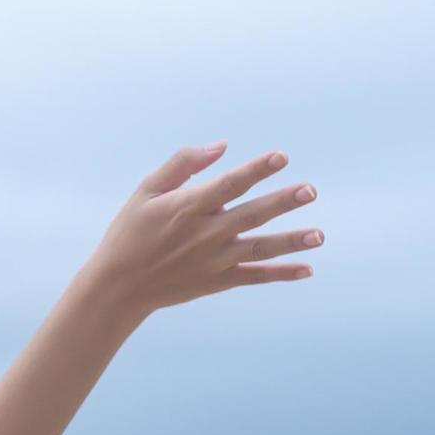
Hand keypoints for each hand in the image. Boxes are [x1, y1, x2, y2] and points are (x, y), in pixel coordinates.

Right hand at [77, 142, 321, 319]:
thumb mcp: (145, 191)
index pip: (229, 185)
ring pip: (259, 248)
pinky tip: (307, 269)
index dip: (256, 170)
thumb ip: (183, 164)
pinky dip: (281, 274)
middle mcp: (204, 234)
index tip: (280, 157)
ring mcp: (213, 261)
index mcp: (187, 207)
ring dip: (291, 241)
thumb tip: (221, 147)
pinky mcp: (216, 282)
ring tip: (318, 235)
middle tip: (310, 191)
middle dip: (282, 203)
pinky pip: (254, 276)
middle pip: (251, 215)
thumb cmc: (129, 233)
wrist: (116, 288)